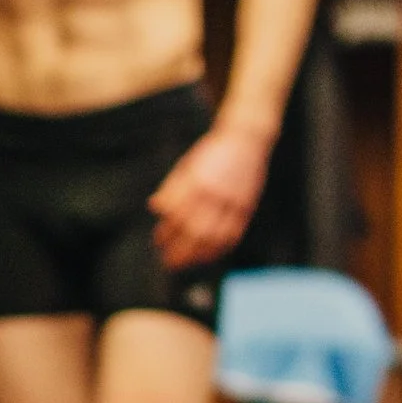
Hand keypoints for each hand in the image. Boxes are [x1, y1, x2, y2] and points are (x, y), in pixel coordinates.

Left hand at [149, 122, 269, 270]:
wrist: (245, 139)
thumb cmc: (211, 152)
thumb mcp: (187, 164)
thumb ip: (172, 187)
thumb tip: (155, 207)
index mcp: (196, 180)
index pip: (176, 214)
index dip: (166, 232)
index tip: (158, 241)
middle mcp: (214, 192)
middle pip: (194, 230)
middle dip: (179, 250)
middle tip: (167, 261)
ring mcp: (232, 201)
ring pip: (214, 237)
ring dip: (197, 255)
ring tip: (185, 263)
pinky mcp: (246, 207)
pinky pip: (232, 235)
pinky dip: (219, 249)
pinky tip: (207, 256)